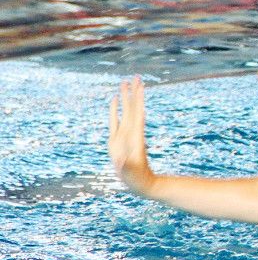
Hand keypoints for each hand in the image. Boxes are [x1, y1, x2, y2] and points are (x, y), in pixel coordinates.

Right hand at [108, 77, 154, 192]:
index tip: (140, 85)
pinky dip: (115, 109)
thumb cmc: (136, 178)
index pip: (137, 113)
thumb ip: (126, 165)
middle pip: (133, 108)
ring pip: (125, 111)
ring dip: (125, 97)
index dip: (138, 100)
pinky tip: (115, 100)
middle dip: (133, 93)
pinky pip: (115, 120)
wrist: (140, 183)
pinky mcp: (117, 140)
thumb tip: (122, 160)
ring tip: (124, 82)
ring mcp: (124, 134)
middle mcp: (131, 132)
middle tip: (135, 76)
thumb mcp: (131, 172)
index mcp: (135, 136)